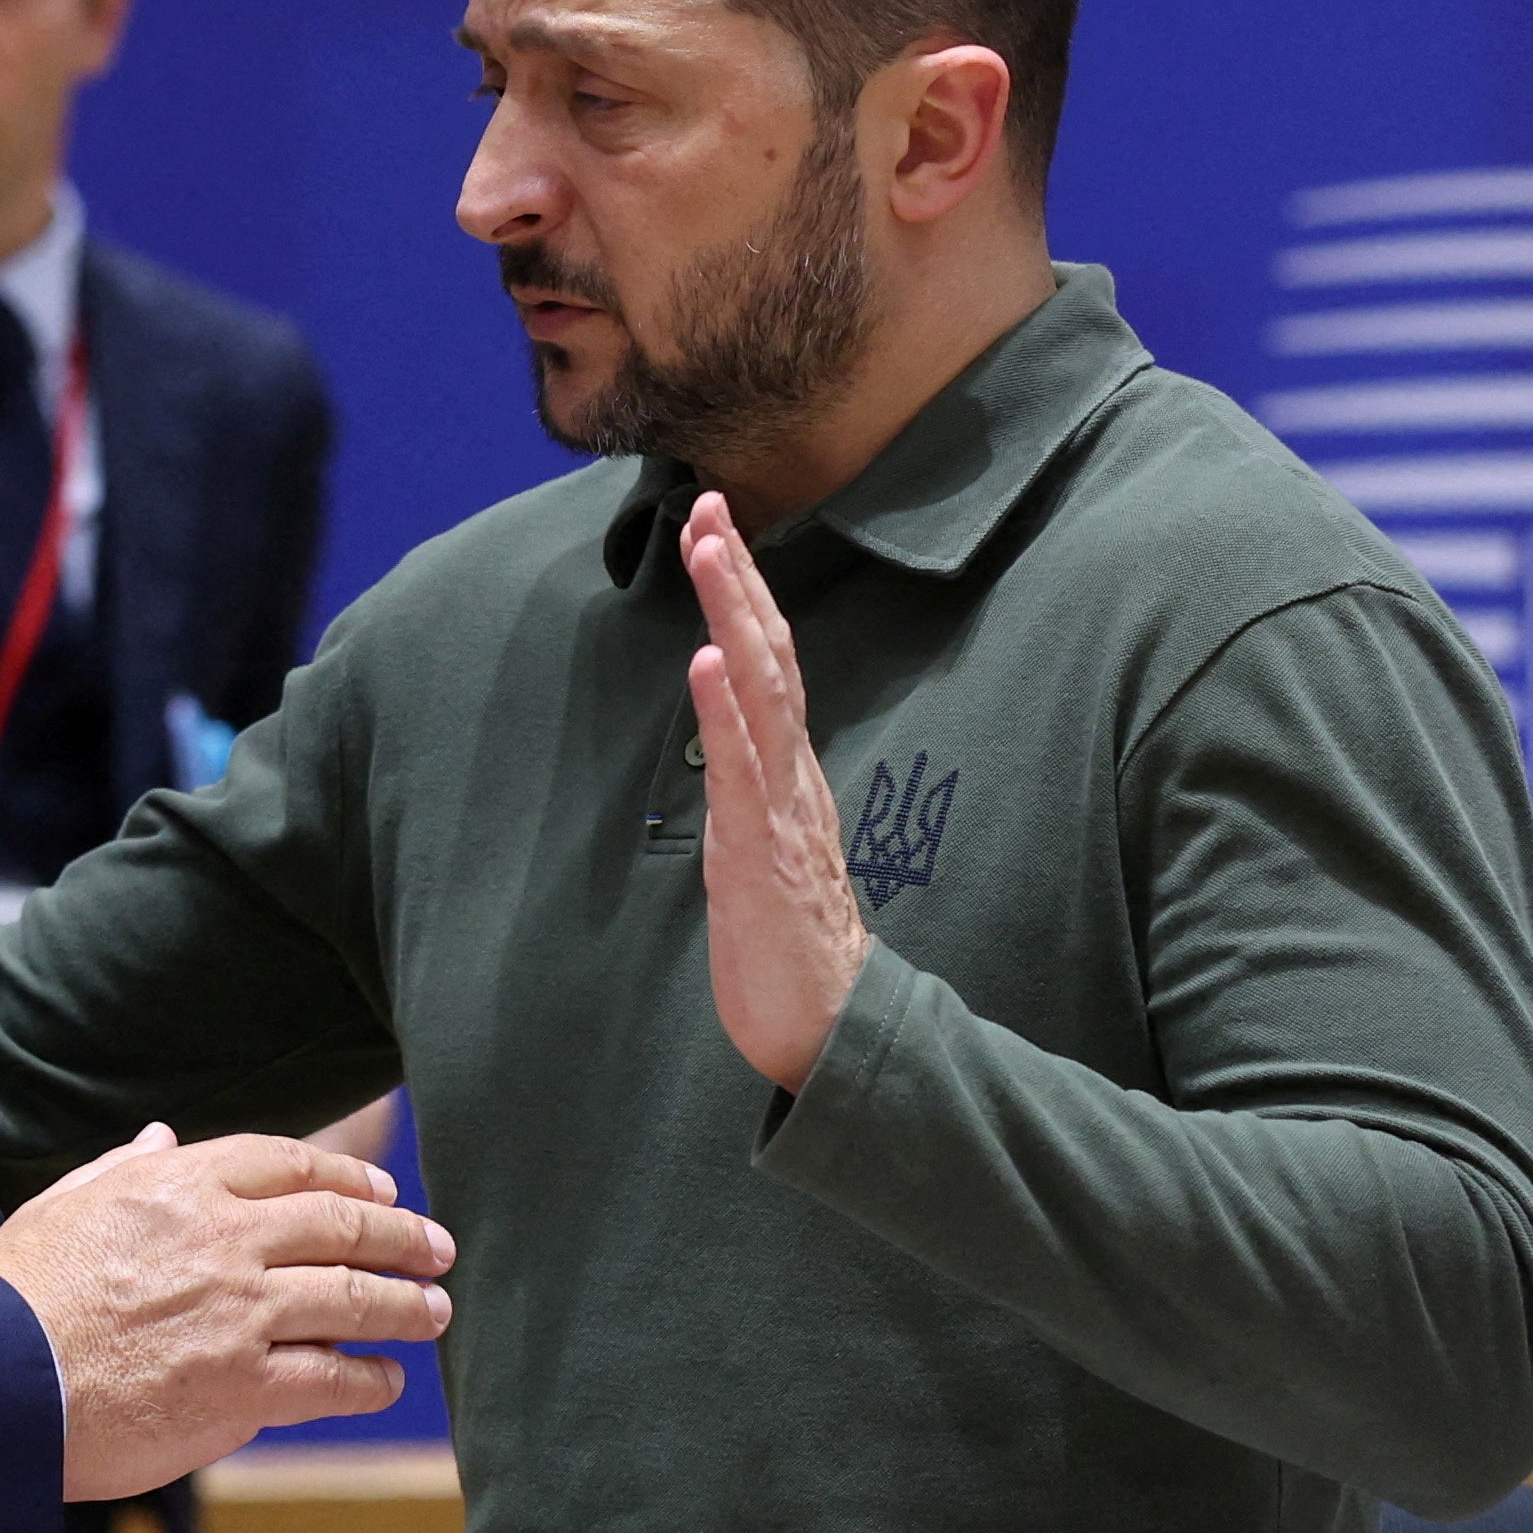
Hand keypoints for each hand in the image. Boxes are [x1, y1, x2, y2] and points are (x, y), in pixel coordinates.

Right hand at [0, 1124, 456, 1501]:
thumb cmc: (11, 1300)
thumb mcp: (58, 1209)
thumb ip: (120, 1170)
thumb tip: (161, 1137)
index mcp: (181, 1187)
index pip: (291, 1165)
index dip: (349, 1178)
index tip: (382, 1193)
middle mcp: (226, 1240)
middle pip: (343, 1227)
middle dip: (403, 1237)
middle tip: (438, 1249)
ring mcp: (242, 1313)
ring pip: (353, 1299)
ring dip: (405, 1305)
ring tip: (435, 1311)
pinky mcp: (244, 1387)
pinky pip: (330, 1378)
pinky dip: (369, 1379)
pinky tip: (386, 1380)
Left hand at [679, 493, 870, 1091]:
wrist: (828, 1029)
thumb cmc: (792, 950)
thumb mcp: (764, 853)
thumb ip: (752, 797)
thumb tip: (728, 749)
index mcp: (791, 777)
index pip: (771, 667)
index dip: (746, 595)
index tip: (718, 527)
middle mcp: (793, 778)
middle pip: (770, 656)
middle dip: (738, 576)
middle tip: (709, 503)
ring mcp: (781, 809)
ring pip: (761, 692)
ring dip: (732, 613)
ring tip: (710, 547)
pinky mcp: (760, 852)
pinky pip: (742, 768)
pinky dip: (723, 708)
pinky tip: (704, 658)